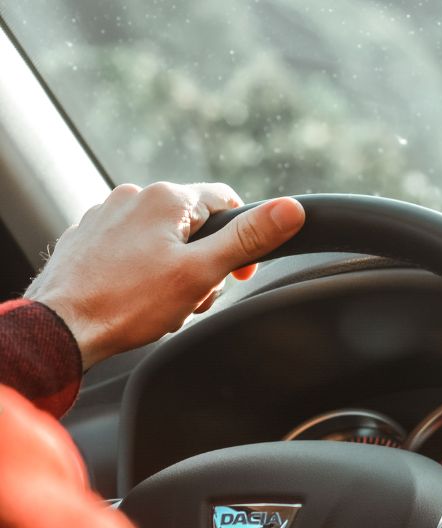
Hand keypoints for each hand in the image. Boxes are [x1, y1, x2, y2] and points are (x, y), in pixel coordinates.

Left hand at [24, 182, 304, 368]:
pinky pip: (132, 249)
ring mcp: (106, 215)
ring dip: (175, 271)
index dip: (243, 239)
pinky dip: (143, 272)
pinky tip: (136, 299)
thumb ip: (248, 239)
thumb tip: (292, 209)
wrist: (60, 327)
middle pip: (195, 227)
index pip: (227, 201)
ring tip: (162, 304)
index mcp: (167, 198)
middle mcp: (134, 196)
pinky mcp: (88, 238)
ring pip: (163, 240)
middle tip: (193, 298)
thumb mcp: (202, 273)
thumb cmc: (129, 303)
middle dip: (204, 264)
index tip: (239, 273)